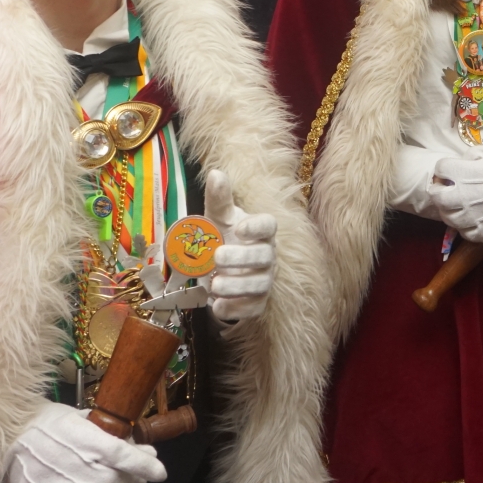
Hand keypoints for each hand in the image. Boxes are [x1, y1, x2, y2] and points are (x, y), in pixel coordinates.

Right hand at [6, 402, 166, 482]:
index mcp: (75, 435)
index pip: (115, 452)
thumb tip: (149, 453)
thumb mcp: (83, 418)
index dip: (141, 464)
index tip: (160, 473)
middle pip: (108, 480)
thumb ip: (115, 436)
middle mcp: (63, 464)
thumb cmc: (51, 425)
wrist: (6, 435)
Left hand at [204, 169, 276, 322]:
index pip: (268, 226)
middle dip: (242, 258)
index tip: (240, 228)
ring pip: (259, 284)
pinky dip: (236, 309)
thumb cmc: (223, 237)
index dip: (257, 227)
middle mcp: (267, 255)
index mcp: (260, 231)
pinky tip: (217, 306)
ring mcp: (264, 280)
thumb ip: (218, 199)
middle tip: (217, 257)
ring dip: (237, 286)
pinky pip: (253, 308)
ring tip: (214, 285)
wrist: (221, 269)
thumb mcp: (217, 218)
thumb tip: (216, 173)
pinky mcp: (257, 302)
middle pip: (264, 256)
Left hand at [432, 145, 482, 251]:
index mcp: (464, 174)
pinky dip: (467, 227)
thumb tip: (464, 162)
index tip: (450, 169)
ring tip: (461, 205)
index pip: (440, 169)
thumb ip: (474, 155)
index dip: (445, 167)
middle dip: (440, 191)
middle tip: (447, 188)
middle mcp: (463, 198)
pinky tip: (475, 220)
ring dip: (451, 211)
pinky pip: (467, 234)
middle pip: (438, 198)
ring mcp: (473, 219)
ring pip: (449, 219)